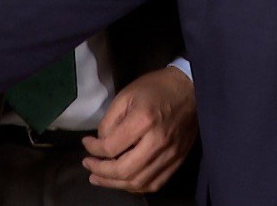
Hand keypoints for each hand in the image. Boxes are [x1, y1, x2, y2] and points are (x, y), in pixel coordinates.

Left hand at [81, 66, 197, 192]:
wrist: (189, 89)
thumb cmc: (155, 88)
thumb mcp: (126, 95)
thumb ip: (110, 120)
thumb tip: (101, 143)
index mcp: (143, 121)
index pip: (111, 147)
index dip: (93, 149)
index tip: (87, 143)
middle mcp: (158, 142)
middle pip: (124, 170)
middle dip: (101, 172)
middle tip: (88, 165)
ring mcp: (170, 155)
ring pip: (139, 182)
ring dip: (115, 183)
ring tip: (99, 178)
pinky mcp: (177, 161)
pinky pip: (155, 183)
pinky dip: (136, 186)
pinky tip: (123, 181)